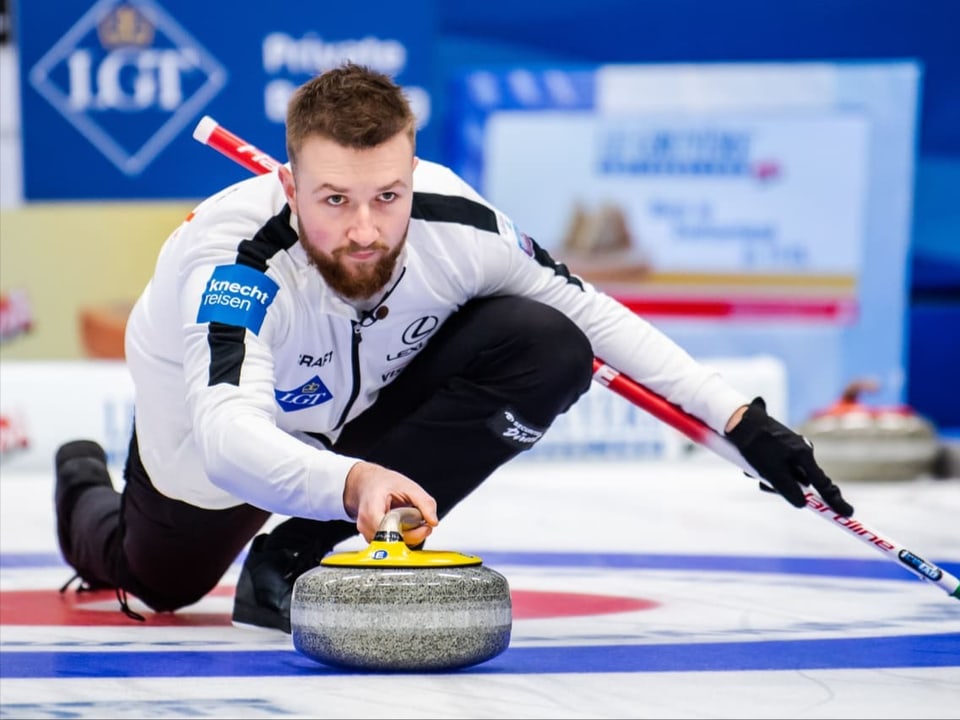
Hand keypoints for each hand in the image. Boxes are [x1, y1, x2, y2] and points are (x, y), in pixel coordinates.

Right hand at [343, 461, 439, 543]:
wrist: (369, 483)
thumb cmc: (384, 483)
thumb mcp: (409, 487)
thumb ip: (425, 503)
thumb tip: (433, 521)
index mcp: (372, 509)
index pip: (390, 531)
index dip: (410, 532)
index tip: (424, 526)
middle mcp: (365, 524)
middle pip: (393, 541)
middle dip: (412, 534)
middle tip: (421, 521)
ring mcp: (367, 533)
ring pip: (392, 545)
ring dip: (407, 536)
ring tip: (410, 519)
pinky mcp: (372, 538)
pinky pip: (390, 544)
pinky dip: (401, 537)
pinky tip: (404, 525)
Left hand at [725, 397, 853, 515]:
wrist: (741, 421)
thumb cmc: (757, 445)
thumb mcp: (772, 472)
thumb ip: (789, 490)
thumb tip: (803, 504)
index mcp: (805, 456)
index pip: (824, 484)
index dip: (835, 501)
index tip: (848, 514)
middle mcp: (802, 452)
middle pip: (801, 482)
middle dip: (784, 488)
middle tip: (767, 484)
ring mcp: (791, 449)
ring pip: (786, 475)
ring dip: (770, 479)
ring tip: (754, 469)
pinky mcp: (780, 447)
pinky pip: (777, 466)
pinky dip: (765, 470)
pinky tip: (751, 463)